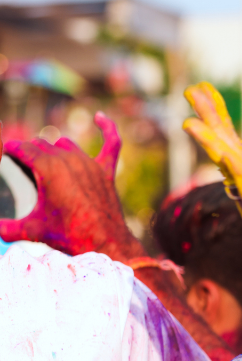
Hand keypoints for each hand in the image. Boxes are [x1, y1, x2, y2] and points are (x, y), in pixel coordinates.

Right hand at [0, 113, 140, 258]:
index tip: (4, 153)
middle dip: (28, 151)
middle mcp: (69, 160)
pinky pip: (112, 143)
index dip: (10, 148)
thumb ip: (5, 228)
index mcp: (48, 169)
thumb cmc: (68, 236)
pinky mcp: (107, 171)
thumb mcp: (31, 230)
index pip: (23, 148)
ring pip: (65, 144)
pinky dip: (107, 128)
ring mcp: (90, 164)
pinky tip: (100, 117)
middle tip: (20, 165)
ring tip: (43, 159)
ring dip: (53, 148)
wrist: (105, 243)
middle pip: (42, 145)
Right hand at [182, 83, 241, 302]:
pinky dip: (240, 177)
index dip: (217, 120)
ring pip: (232, 172)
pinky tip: (229, 158)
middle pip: (227, 153)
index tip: (201, 90)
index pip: (231, 149)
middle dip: (211, 121)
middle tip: (192, 89)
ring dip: (213, 147)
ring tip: (191, 124)